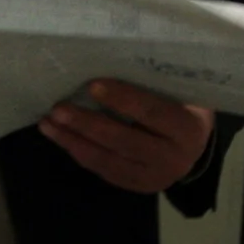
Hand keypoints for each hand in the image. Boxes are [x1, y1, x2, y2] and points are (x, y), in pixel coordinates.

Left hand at [38, 80, 215, 194]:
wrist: (196, 147)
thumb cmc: (184, 106)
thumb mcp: (181, 92)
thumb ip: (156, 83)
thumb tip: (111, 58)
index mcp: (188, 128)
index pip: (153, 112)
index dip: (123, 99)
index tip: (93, 85)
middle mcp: (173, 158)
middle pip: (124, 141)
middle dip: (87, 125)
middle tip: (57, 109)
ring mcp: (153, 178)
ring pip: (107, 160)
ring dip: (73, 141)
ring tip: (47, 123)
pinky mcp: (136, 186)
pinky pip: (103, 170)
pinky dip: (79, 152)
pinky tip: (59, 137)